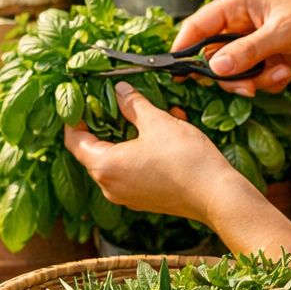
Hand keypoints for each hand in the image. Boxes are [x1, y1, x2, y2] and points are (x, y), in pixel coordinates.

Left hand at [64, 81, 254, 224]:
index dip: (74, 119)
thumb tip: (120, 90)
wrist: (216, 195)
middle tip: (113, 103)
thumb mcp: (157, 122)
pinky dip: (138, 152)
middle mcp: (109, 186)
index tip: (81, 102)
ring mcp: (126, 196)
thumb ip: (133, 104)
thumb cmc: (185, 159)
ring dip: (126, 136)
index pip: (75, 141)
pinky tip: (160, 134)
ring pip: (115, 160)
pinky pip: (131, 171)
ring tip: (146, 115)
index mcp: (105, 166)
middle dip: (104, 125)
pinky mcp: (143, 199)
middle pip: (94, 151)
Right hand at [174, 0, 290, 96]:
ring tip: (281, 73)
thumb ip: (246, 52)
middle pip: (212, 56)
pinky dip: (267, 81)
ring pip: (233, 70)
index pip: (197, 26)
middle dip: (230, 75)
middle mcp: (239, 21)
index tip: (179, 74)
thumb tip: (213, 69)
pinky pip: (251, 77)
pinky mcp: (264, 56)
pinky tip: (287, 73)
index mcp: (236, 3)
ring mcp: (251, 40)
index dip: (184, 49)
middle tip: (248, 88)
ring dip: (254, 80)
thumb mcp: (280, 34)